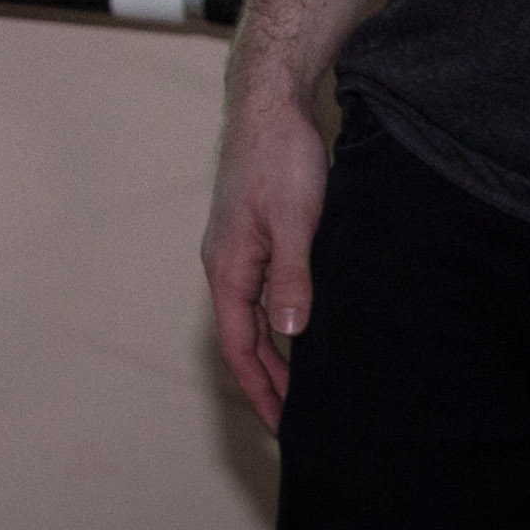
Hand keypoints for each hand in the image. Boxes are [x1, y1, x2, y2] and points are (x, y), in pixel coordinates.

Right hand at [201, 86, 330, 429]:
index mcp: (228, 267)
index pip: (239, 345)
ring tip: (304, 384)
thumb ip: (291, 276)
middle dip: (268, 380)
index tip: (284, 425)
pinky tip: (302, 326)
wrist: (269, 104)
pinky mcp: (253, 235)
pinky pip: (260, 292)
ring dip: (274, 352)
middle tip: (300, 418)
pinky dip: (278, 321)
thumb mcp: (293, 220)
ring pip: (251, 316)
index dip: (262, 388)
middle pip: (241, 337)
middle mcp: (225, 264)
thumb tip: (289, 330)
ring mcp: (237, 250)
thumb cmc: (280, 158)